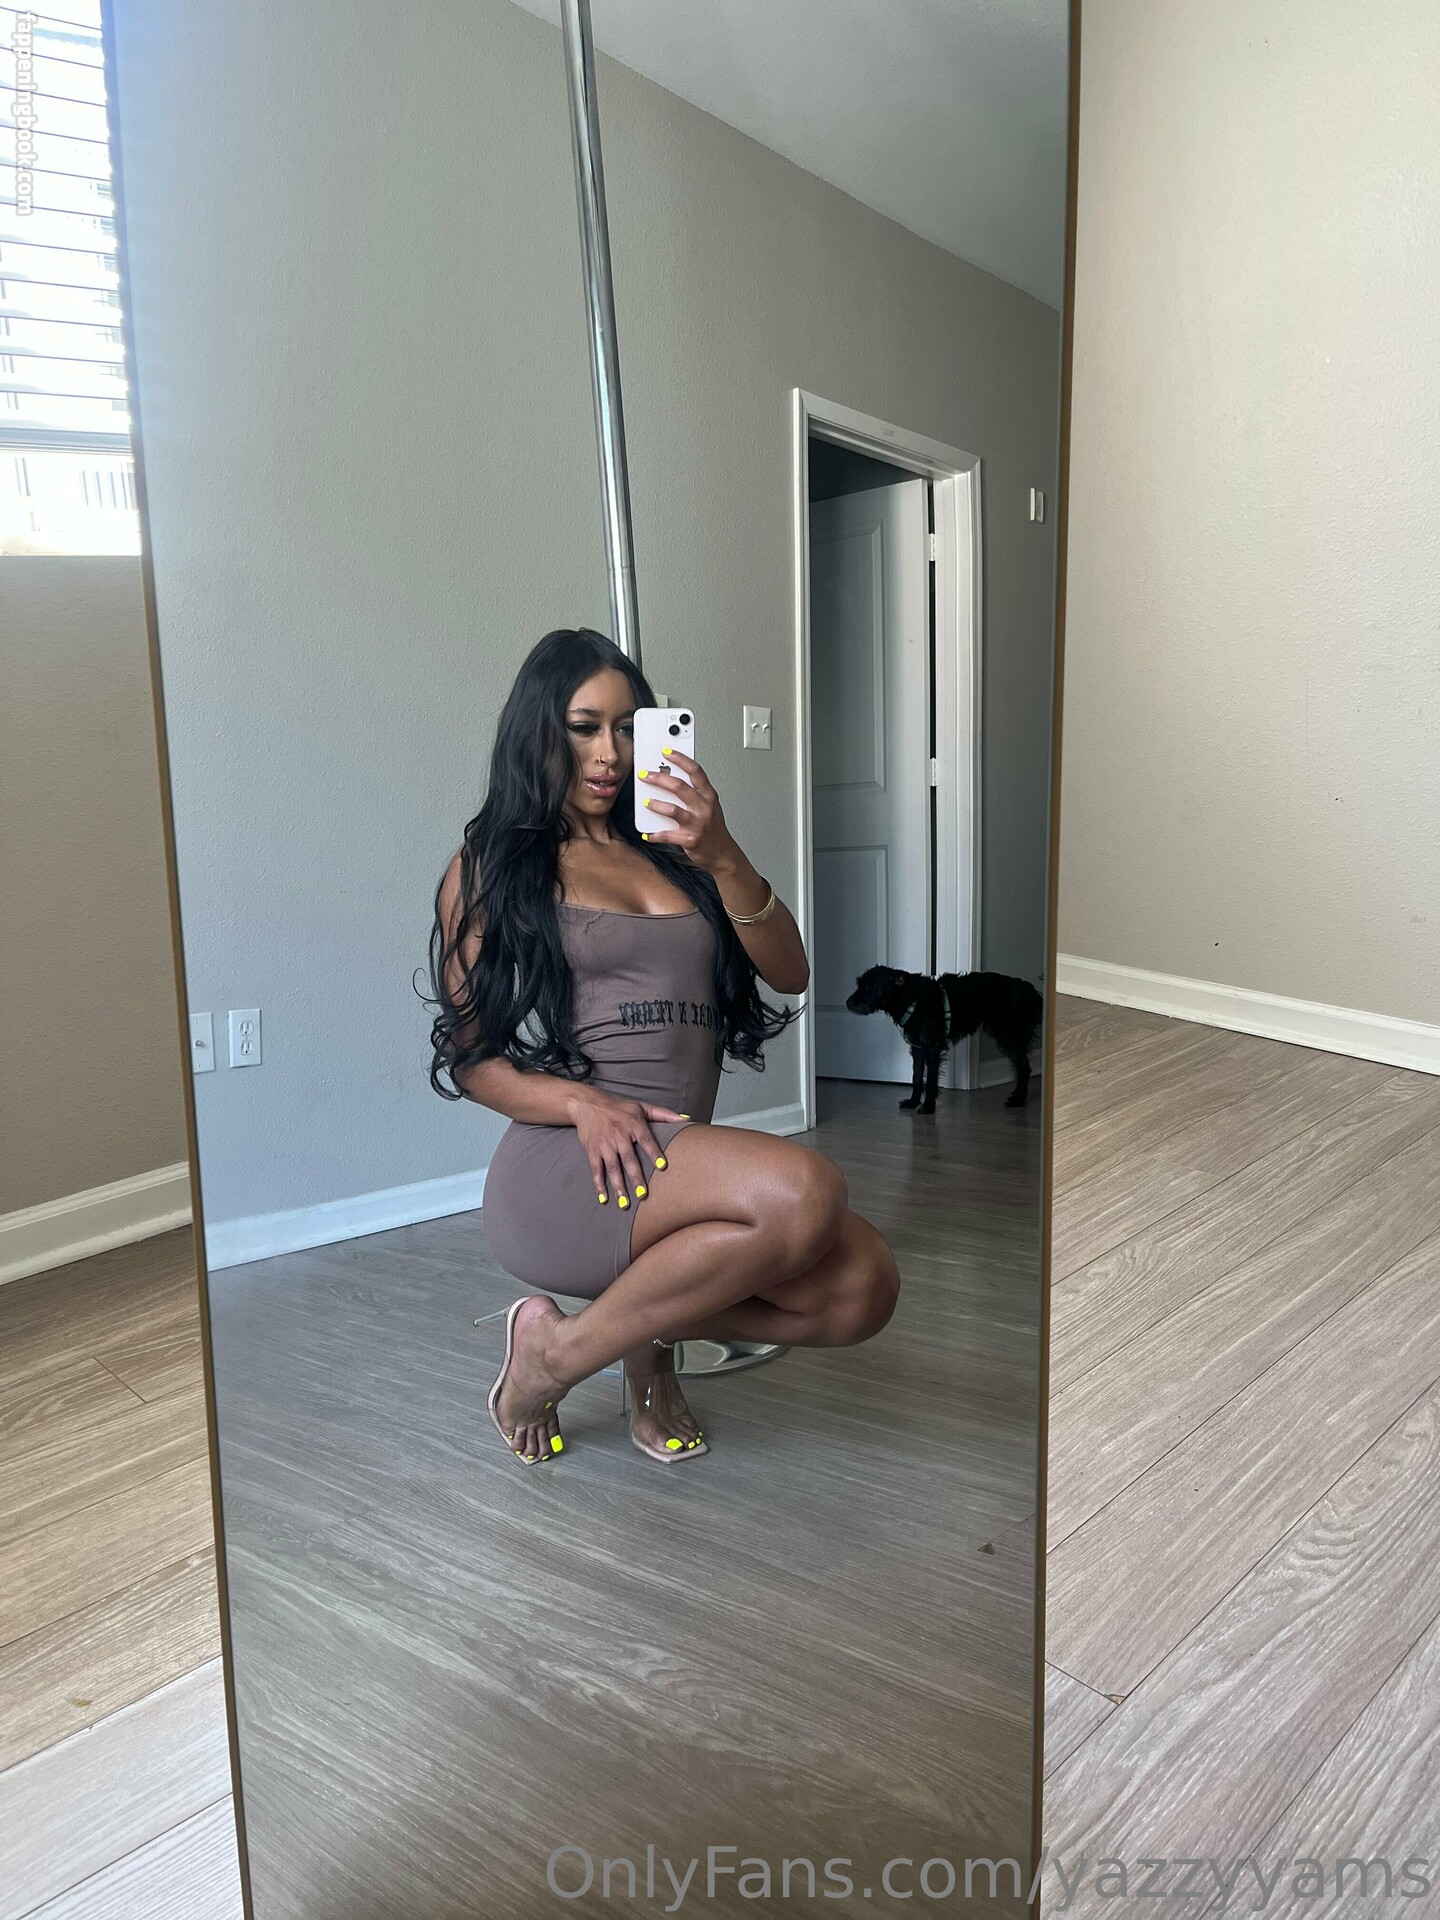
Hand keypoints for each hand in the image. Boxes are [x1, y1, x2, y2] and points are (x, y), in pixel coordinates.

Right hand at [569, 1087, 688, 1207]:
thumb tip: (686, 1119)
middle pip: (628, 1158)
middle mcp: (619, 1135)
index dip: (654, 1152)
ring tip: (625, 1203)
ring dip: (618, 1186)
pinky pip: (596, 1169)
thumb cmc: (619, 1107)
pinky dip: (598, 1184)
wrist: (587, 1104)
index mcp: (634, 1125)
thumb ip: (664, 1114)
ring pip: (612, 1167)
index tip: (662, 1166)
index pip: (646, 1139)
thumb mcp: (641, 1106)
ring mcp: (604, 1144)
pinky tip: (604, 1198)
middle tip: (643, 1194)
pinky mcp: (592, 1150)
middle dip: (635, 1177)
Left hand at [637, 748, 738, 872]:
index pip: (695, 771)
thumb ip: (693, 792)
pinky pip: (667, 835)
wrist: (721, 853)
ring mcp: (697, 824)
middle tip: (645, 775)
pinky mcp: (689, 839)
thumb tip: (668, 778)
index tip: (665, 751)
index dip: (680, 759)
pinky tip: (647, 833)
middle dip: (659, 778)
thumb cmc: (712, 828)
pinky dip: (654, 834)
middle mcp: (704, 808)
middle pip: (679, 787)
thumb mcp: (708, 805)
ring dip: (655, 805)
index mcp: (709, 796)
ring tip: (645, 802)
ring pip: (672, 810)